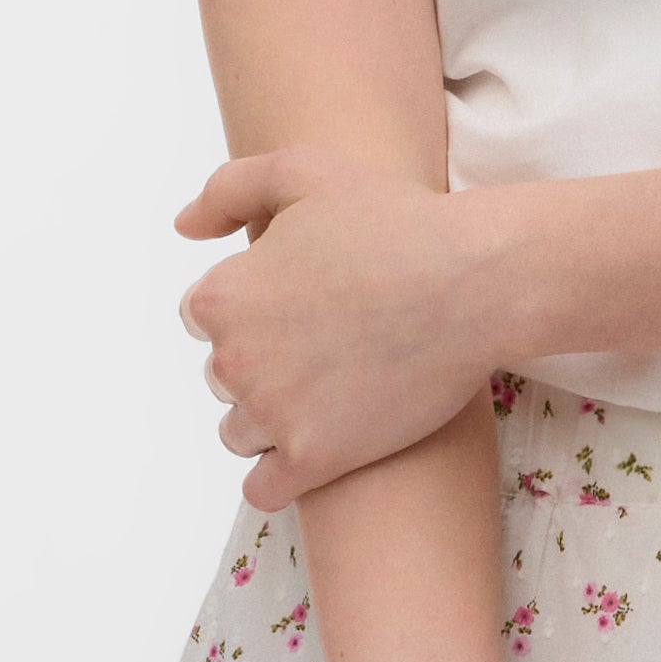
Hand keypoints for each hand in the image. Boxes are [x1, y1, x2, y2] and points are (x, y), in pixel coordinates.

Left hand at [175, 152, 506, 507]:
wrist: (475, 283)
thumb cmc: (397, 220)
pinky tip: (318, 452)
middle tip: (330, 347)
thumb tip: (185, 229)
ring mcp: (272, 414)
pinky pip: (263, 490)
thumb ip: (228, 191)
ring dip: (275, 420)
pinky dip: (281, 477)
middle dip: (263, 365)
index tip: (302, 307)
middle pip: (222, 378)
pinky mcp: (314, 459)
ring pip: (241, 433)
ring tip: (334, 394)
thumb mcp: (303, 171)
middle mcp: (233, 359)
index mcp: (220, 296)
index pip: (203, 319)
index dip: (252, 311)